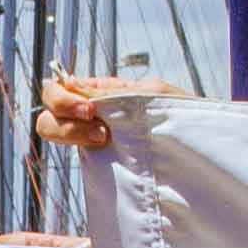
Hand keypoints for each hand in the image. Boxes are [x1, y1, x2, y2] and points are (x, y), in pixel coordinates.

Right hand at [32, 72, 176, 155]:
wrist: (198, 143)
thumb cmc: (181, 111)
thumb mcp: (149, 93)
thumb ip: (112, 92)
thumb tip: (73, 86)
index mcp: (100, 91)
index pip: (59, 86)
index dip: (63, 97)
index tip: (90, 108)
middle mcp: (90, 113)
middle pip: (48, 110)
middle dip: (62, 114)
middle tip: (95, 125)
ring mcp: (91, 137)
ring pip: (52, 130)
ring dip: (69, 133)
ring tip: (104, 140)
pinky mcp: (99, 161)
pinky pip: (76, 155)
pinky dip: (82, 150)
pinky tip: (106, 152)